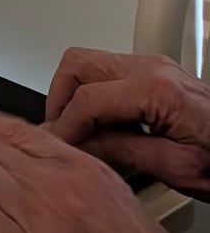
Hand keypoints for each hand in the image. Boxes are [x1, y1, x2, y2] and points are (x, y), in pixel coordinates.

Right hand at [45, 48, 209, 197]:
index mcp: (156, 89)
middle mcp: (151, 68)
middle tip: (61, 131)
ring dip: (76, 94)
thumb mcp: (177, 168)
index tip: (55, 146)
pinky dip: (95, 95)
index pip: (87, 99)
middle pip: (78, 64)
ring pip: (90, 64)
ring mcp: (154, 67)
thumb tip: (79, 146)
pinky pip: (109, 74)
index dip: (65, 125)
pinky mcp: (157, 74)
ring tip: (81, 130)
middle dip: (60, 97)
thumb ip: (122, 152)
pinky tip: (105, 126)